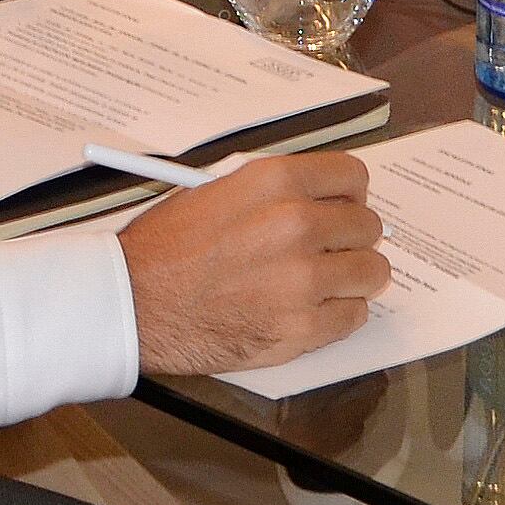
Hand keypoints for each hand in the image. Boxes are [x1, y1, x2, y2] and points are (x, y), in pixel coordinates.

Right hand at [123, 151, 387, 375]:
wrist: (133, 303)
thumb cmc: (166, 249)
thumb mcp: (216, 190)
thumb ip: (275, 192)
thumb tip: (322, 200)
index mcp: (275, 183)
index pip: (353, 177)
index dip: (350, 194)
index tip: (344, 207)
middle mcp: (296, 225)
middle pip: (367, 226)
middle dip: (352, 238)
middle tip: (331, 250)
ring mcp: (302, 279)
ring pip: (371, 272)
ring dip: (353, 278)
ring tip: (325, 283)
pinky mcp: (301, 327)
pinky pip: (354, 316)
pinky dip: (339, 315)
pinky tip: (312, 309)